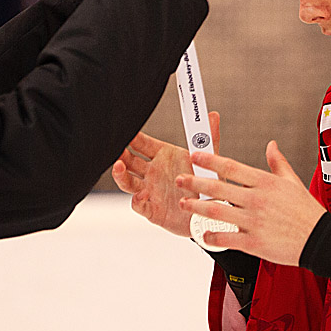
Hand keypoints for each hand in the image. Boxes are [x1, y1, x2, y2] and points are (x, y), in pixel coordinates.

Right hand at [112, 111, 219, 236]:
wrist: (211, 214)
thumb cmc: (206, 186)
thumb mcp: (210, 162)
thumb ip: (210, 139)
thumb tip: (213, 116)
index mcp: (164, 157)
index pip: (142, 144)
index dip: (133, 137)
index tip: (127, 129)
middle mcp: (154, 173)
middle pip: (129, 161)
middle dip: (120, 155)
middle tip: (116, 149)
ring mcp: (151, 191)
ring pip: (128, 181)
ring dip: (120, 174)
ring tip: (119, 166)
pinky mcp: (152, 210)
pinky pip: (138, 205)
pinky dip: (136, 200)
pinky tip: (141, 195)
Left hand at [174, 140, 325, 265]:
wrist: (320, 240)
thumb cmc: (307, 212)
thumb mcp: (293, 182)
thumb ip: (278, 163)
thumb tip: (271, 145)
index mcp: (265, 182)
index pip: (231, 166)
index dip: (210, 160)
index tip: (195, 156)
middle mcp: (257, 199)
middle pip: (219, 187)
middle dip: (195, 182)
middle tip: (180, 179)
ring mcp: (254, 221)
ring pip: (217, 211)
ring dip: (197, 207)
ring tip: (184, 203)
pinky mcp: (254, 242)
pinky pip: (227, 238)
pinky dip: (212, 236)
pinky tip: (203, 234)